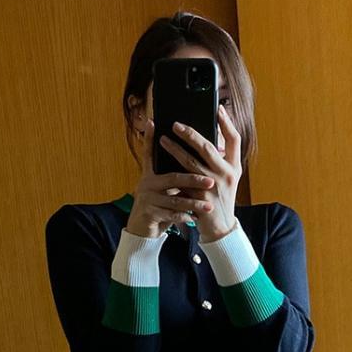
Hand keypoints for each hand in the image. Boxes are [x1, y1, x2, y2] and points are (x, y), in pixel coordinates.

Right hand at [128, 114, 206, 245]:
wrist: (141, 230)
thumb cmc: (158, 206)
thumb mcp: (163, 190)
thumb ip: (176, 178)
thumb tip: (199, 161)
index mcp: (149, 175)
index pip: (149, 152)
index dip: (150, 137)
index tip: (153, 122)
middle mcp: (146, 184)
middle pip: (173, 177)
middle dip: (194, 179)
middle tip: (211, 181)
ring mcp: (146, 199)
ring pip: (175, 200)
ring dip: (194, 203)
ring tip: (209, 205)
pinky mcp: (148, 214)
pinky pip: (170, 215)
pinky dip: (185, 217)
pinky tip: (196, 218)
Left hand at [157, 108, 241, 240]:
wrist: (220, 228)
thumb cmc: (222, 198)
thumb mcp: (228, 178)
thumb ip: (220, 159)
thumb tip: (206, 137)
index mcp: (235, 167)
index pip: (235, 139)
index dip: (227, 123)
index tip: (218, 109)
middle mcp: (226, 174)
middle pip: (207, 147)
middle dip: (190, 134)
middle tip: (175, 124)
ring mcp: (213, 186)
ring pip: (190, 162)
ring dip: (175, 149)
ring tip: (163, 140)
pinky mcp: (199, 197)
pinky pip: (183, 180)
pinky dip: (172, 170)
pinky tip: (161, 163)